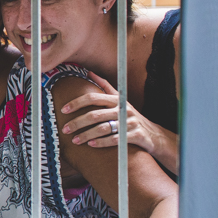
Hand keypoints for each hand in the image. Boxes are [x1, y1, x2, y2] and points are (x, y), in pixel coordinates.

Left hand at [60, 71, 178, 172]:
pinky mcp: (136, 135)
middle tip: (65, 129)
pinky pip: (115, 139)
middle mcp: (123, 109)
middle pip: (95, 115)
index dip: (77, 103)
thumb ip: (105, 86)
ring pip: (103, 128)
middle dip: (77, 122)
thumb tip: (89, 72)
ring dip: (86, 135)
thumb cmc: (130, 116)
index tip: (63, 110)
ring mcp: (130, 122)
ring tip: (75, 140)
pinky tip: (90, 145)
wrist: (154, 134)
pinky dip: (101, 142)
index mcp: (117, 100)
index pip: (93, 98)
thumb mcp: (120, 100)